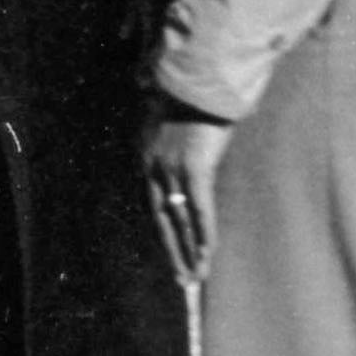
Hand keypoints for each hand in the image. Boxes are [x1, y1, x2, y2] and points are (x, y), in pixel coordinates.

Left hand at [143, 111, 232, 289]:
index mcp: (147, 157)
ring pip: (181, 220)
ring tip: (197, 277)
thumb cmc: (190, 95)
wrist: (198, 75)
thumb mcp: (172, 121)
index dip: (165, 233)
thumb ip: (172, 140)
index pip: (154, 205)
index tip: (173, 254)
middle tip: (182, 279)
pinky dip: (204, 233)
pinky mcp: (194, 168)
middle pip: (163, 220)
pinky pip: (200, 208)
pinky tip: (208, 253)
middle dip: (174, 252)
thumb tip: (184, 153)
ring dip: (191, 251)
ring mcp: (172, 169)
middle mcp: (154, 167)